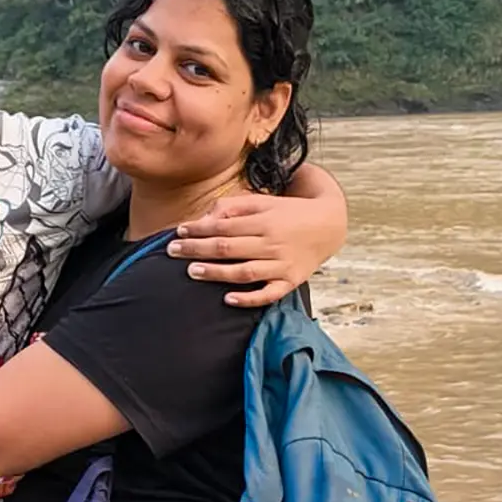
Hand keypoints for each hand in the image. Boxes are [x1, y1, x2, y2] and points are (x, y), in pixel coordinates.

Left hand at [166, 191, 345, 308]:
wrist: (330, 224)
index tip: (178, 231)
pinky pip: (268, 294)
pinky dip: (248, 299)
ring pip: (244, 272)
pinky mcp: (290, 282)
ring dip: (217, 273)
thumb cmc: (288, 213)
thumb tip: (205, 218)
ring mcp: (281, 264)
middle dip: (197, 249)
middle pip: (228, 248)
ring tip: (192, 272)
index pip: (223, 226)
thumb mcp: (264, 202)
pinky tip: (227, 299)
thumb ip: (234, 207)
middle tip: (172, 251)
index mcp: (264, 221)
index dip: (198, 229)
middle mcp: (272, 243)